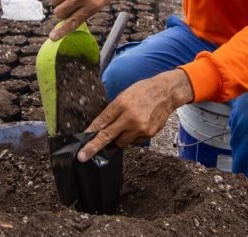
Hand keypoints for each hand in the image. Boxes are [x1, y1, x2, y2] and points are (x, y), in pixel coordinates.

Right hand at [49, 0, 122, 40]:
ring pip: (54, 1)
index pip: (73, 22)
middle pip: (59, 12)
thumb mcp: (103, 0)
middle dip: (61, 13)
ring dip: (59, 1)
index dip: (61, 31)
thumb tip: (69, 24)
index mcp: (93, 4)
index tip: (52, 37)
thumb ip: (87, 11)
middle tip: (66, 8)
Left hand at [77, 69, 193, 161]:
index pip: (101, 122)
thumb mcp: (124, 95)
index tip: (81, 145)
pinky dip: (132, 137)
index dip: (90, 134)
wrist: (166, 92)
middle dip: (93, 148)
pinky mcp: (148, 134)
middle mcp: (129, 117)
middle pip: (107, 136)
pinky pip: (134, 142)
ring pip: (121, 142)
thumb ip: (112, 112)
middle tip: (83, 156)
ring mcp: (139, 127)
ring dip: (119, 138)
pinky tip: (139, 126)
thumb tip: (100, 128)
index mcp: (120, 104)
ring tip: (127, 126)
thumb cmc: (143, 91)